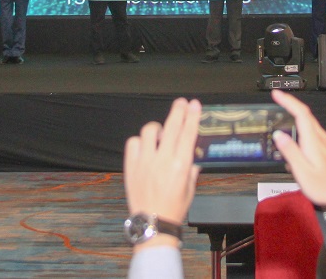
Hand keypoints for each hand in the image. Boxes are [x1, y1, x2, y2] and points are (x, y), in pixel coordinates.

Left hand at [123, 98, 201, 243]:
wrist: (153, 223)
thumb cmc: (173, 208)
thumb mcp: (190, 189)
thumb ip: (191, 170)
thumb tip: (193, 157)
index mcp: (181, 165)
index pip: (188, 133)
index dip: (192, 116)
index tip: (194, 104)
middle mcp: (163, 160)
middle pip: (171, 127)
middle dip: (178, 111)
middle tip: (181, 103)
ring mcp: (145, 161)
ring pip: (149, 131)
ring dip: (157, 128)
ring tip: (161, 133)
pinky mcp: (131, 166)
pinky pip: (133, 143)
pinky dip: (139, 141)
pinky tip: (145, 146)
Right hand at [270, 90, 325, 215]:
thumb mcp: (303, 172)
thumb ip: (290, 152)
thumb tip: (279, 135)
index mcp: (313, 141)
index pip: (301, 112)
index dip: (288, 100)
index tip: (277, 94)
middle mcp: (321, 139)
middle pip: (305, 114)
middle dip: (290, 104)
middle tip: (278, 100)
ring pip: (309, 123)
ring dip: (296, 115)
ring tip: (284, 115)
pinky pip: (312, 132)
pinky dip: (302, 127)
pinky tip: (297, 138)